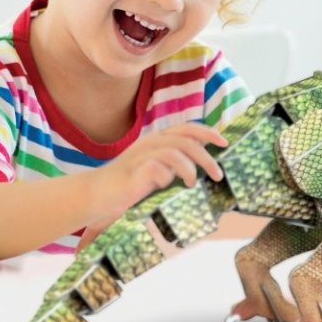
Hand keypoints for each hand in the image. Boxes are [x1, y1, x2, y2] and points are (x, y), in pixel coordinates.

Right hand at [88, 123, 227, 223]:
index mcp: (157, 139)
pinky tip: (164, 186)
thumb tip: (203, 164)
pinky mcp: (134, 172)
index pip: (186, 128)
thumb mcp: (156, 167)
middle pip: (186, 140)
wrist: (97, 193)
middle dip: (206, 157)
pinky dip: (167, 177)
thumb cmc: (130, 182)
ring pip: (175, 153)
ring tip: (191, 183)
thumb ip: (175, 162)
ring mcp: (141, 156)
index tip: (224, 143)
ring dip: (190, 169)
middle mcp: (150, 143)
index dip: (207, 132)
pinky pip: (158, 169)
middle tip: (217, 175)